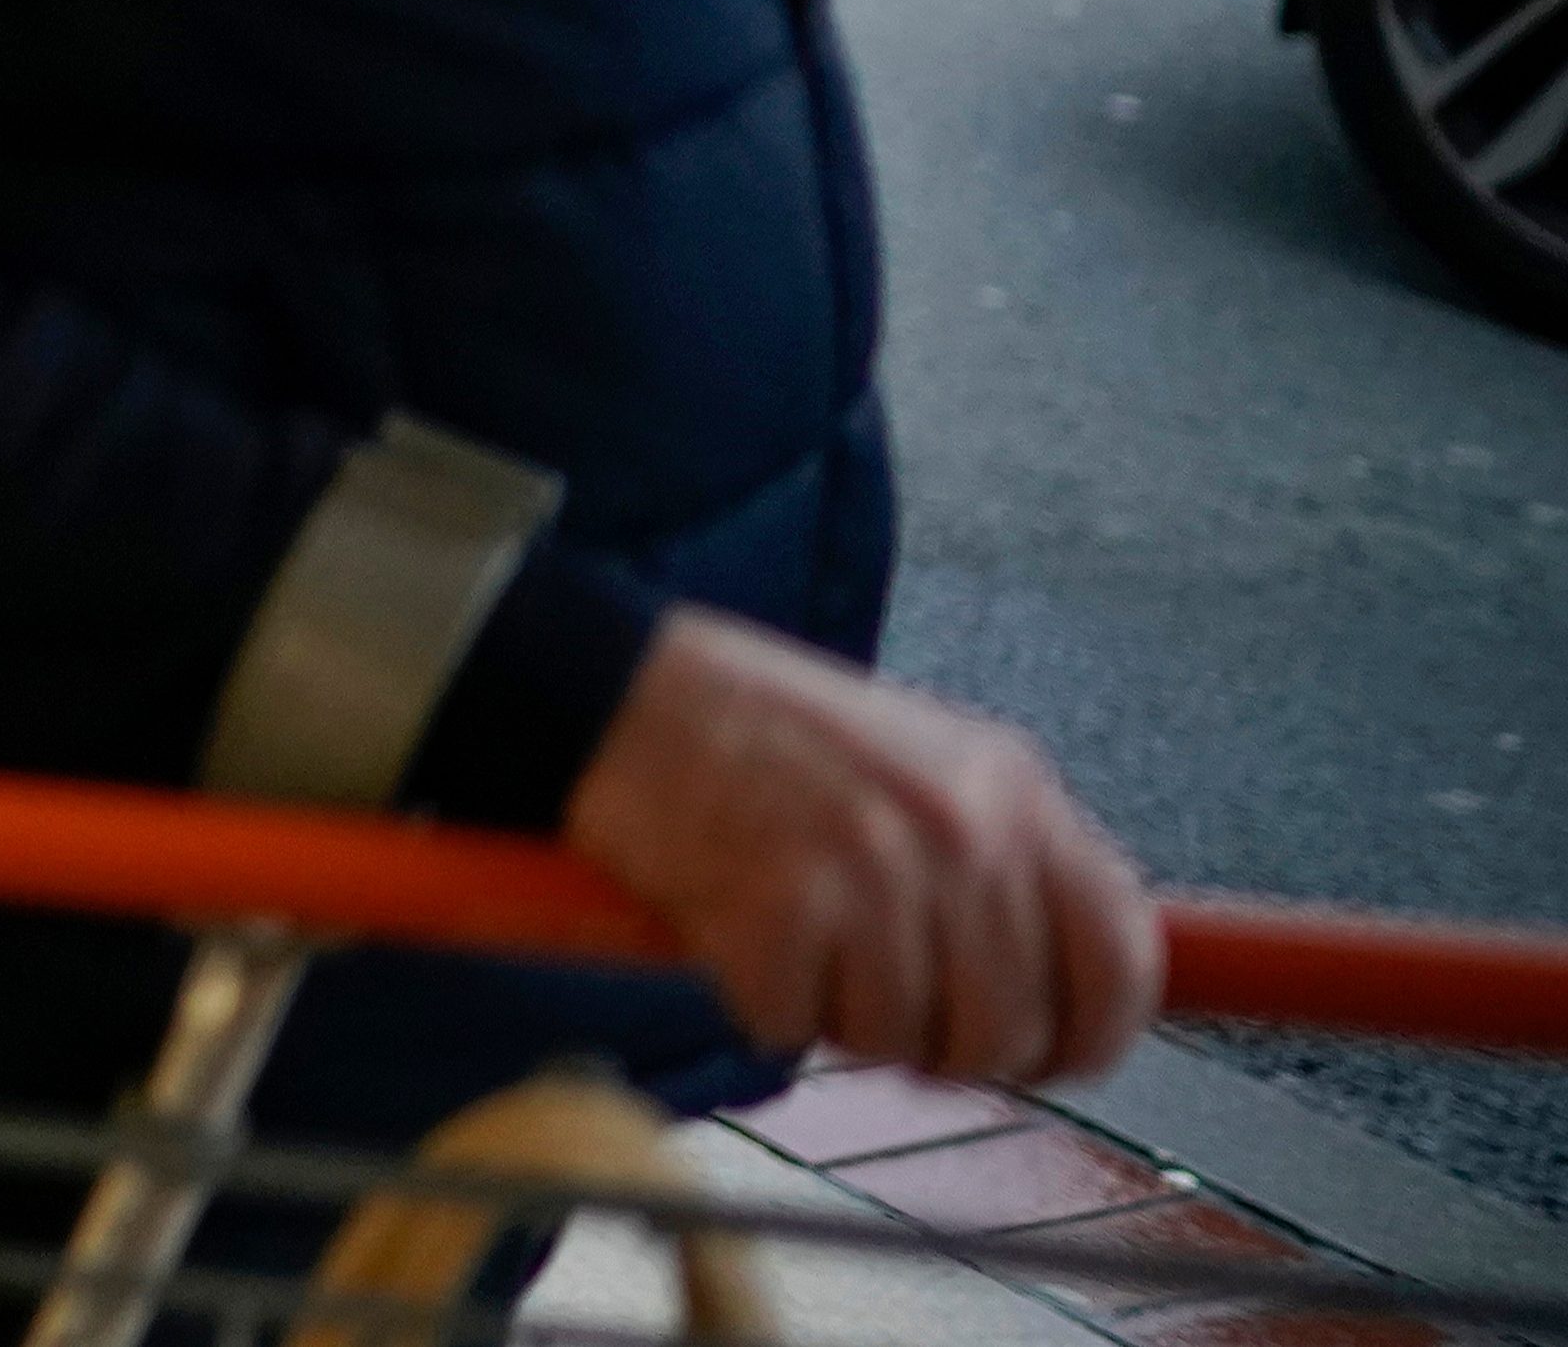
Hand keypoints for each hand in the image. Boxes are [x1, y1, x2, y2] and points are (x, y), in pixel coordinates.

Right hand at [562, 607, 1159, 1081]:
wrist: (620, 687)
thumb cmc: (764, 731)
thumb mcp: (927, 765)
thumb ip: (1005, 862)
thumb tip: (1067, 995)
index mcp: (1011, 788)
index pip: (1123, 960)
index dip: (1092, 1037)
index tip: (1048, 1057)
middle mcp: (958, 829)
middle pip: (1008, 1030)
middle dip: (944, 1046)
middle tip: (881, 1003)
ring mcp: (870, 868)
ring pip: (901, 1043)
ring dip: (840, 1019)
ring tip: (801, 941)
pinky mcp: (777, 907)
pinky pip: (792, 1028)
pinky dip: (757, 1001)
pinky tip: (736, 930)